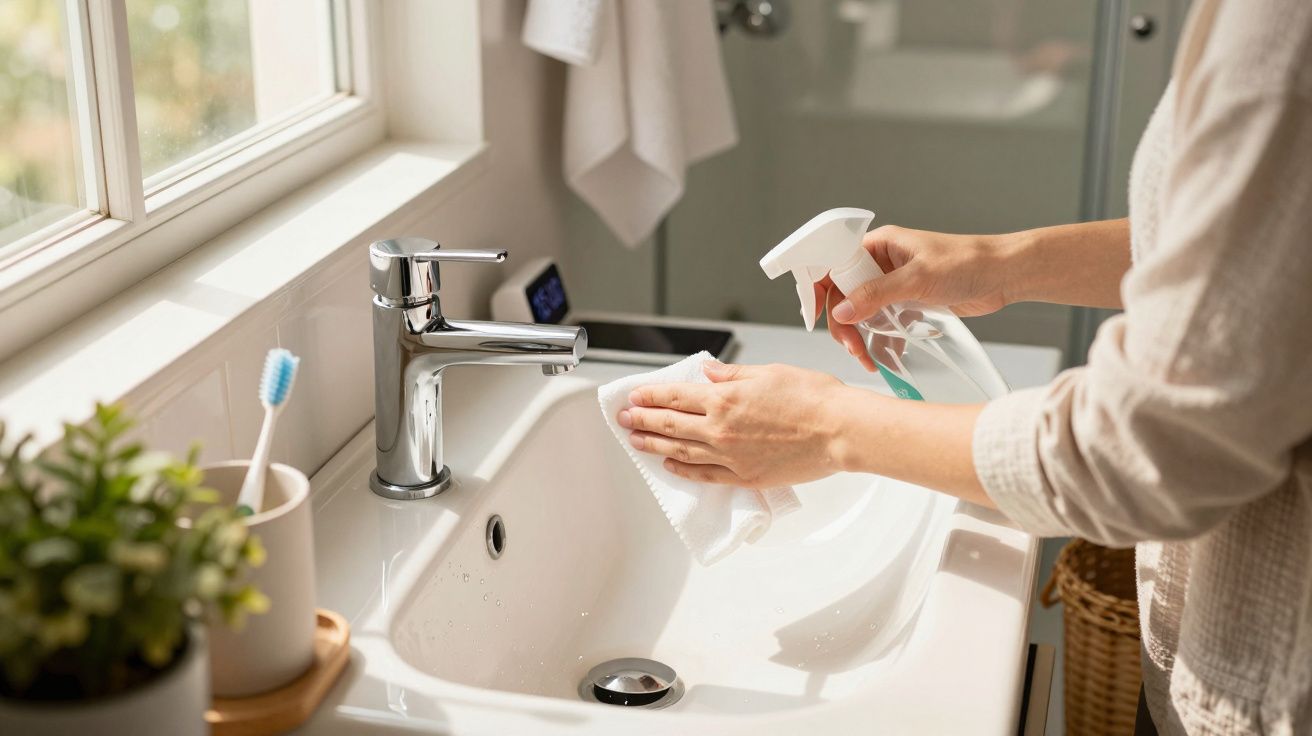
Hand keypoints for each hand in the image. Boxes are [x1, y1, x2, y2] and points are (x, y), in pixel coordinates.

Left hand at [617, 361, 850, 488]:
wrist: (839, 430)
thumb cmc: (813, 397)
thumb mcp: (769, 372)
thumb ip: (733, 375)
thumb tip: (709, 373)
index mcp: (725, 398)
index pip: (675, 396)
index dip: (650, 396)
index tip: (634, 397)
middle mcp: (720, 428)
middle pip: (670, 424)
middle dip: (642, 420)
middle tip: (624, 419)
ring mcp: (730, 456)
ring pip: (681, 451)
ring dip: (654, 445)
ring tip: (636, 442)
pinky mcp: (745, 476)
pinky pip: (705, 474)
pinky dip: (684, 470)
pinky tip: (671, 466)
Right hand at [815, 225, 1014, 370]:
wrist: (1004, 275)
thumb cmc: (967, 263)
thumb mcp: (917, 279)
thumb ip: (876, 295)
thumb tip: (841, 312)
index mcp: (878, 245)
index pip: (833, 264)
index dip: (818, 289)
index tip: (814, 316)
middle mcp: (881, 263)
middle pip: (843, 294)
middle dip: (843, 323)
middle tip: (852, 347)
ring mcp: (893, 284)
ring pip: (860, 311)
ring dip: (858, 335)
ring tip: (866, 358)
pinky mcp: (907, 302)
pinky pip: (881, 322)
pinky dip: (879, 339)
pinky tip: (885, 356)